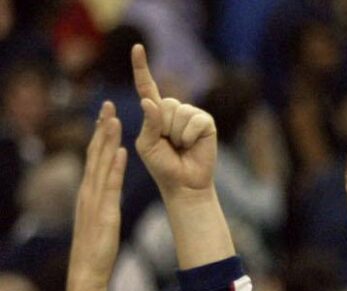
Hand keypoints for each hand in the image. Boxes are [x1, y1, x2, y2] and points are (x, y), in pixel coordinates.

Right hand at [69, 104, 127, 290]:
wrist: (87, 270)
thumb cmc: (96, 247)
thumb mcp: (101, 218)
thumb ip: (104, 201)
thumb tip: (110, 188)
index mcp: (88, 192)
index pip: (94, 158)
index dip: (99, 136)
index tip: (106, 115)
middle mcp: (87, 191)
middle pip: (94, 154)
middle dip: (101, 129)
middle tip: (107, 105)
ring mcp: (93, 201)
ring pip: (100, 164)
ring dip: (107, 140)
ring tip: (114, 119)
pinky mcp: (103, 212)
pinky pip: (109, 186)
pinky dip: (114, 167)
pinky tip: (121, 152)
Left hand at [130, 44, 215, 196]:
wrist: (184, 184)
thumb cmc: (163, 166)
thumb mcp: (147, 144)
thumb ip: (149, 123)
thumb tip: (149, 101)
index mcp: (154, 113)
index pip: (146, 86)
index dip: (141, 66)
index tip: (136, 47)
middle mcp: (173, 110)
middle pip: (164, 104)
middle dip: (163, 127)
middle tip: (170, 144)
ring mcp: (192, 115)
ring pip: (179, 113)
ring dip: (177, 135)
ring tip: (181, 147)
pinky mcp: (206, 123)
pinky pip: (194, 121)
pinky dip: (189, 137)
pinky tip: (192, 146)